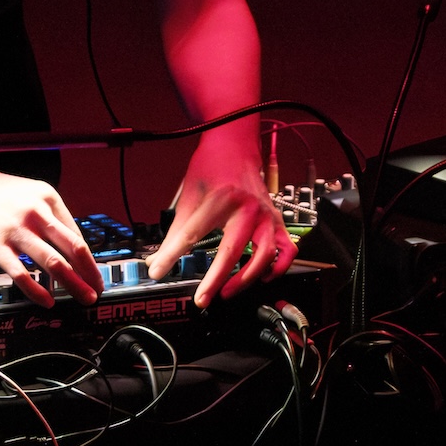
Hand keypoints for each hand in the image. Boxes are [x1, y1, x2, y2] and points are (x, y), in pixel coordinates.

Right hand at [0, 163, 102, 306]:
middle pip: (74, 248)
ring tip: (84, 298)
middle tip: (97, 291)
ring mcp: (15, 227)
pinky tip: (46, 301)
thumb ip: (44, 216)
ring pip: (54, 262)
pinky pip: (21, 273)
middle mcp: (35, 210)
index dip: (89, 258)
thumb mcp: (23, 194)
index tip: (95, 274)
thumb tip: (63, 246)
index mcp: (47, 196)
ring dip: (73, 284)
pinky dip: (37, 290)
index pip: (76, 233)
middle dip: (90, 273)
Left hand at [148, 127, 295, 307]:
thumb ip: (175, 231)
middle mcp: (247, 208)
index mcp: (220, 199)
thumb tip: (158, 259)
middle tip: (202, 299)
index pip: (191, 234)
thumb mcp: (189, 195)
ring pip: (264, 255)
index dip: (172, 256)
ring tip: (226, 292)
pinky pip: (287, 250)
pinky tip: (261, 277)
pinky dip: (277, 268)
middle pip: (232, 250)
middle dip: (216, 280)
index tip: (158, 273)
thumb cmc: (211, 168)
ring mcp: (266, 215)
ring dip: (246, 278)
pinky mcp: (277, 221)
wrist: (236, 147)